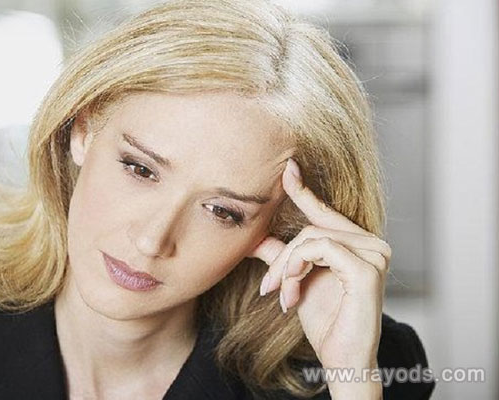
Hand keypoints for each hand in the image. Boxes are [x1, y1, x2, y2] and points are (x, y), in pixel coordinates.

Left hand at [248, 158, 390, 374]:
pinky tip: (293, 295)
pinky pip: (321, 249)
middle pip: (310, 228)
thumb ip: (280, 255)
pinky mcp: (368, 268)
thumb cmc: (324, 319)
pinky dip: (298, 268)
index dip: (304, 190)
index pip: (325, 211)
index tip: (287, 167)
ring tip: (282, 296)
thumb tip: (252, 236)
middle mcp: (371, 242)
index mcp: (357, 242)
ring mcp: (374, 253)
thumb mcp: (295, 280)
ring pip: (311, 238)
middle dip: (282, 258)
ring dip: (287, 268)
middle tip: (267, 287)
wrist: (341, 358)